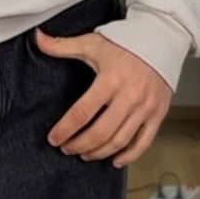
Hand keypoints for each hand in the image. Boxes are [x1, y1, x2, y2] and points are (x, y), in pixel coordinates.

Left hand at [36, 27, 172, 165]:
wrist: (161, 37)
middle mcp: (129, 96)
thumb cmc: (125, 41)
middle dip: (80, 145)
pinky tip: (115, 160)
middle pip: (100, 132)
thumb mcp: (93, 42)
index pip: (82, 112)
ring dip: (99, 152)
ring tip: (85, 154)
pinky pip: (144, 142)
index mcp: (111, 79)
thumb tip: (38, 38)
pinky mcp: (158, 113)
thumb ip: (63, 45)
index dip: (65, 129)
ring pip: (120, 140)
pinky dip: (129, 156)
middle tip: (67, 149)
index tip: (54, 139)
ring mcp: (146, 107)